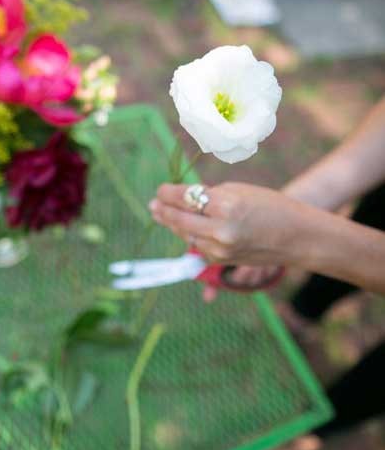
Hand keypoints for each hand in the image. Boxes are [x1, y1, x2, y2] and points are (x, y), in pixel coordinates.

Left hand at [150, 182, 309, 268]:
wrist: (296, 237)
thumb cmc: (271, 206)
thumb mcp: (239, 191)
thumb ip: (211, 195)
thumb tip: (185, 198)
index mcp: (226, 205)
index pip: (187, 197)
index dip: (169, 193)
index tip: (161, 189)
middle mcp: (220, 230)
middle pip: (181, 219)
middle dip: (164, 210)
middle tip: (153, 204)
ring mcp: (220, 248)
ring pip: (186, 235)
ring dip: (173, 224)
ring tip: (160, 214)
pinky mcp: (222, 260)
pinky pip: (199, 246)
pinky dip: (191, 236)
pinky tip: (184, 228)